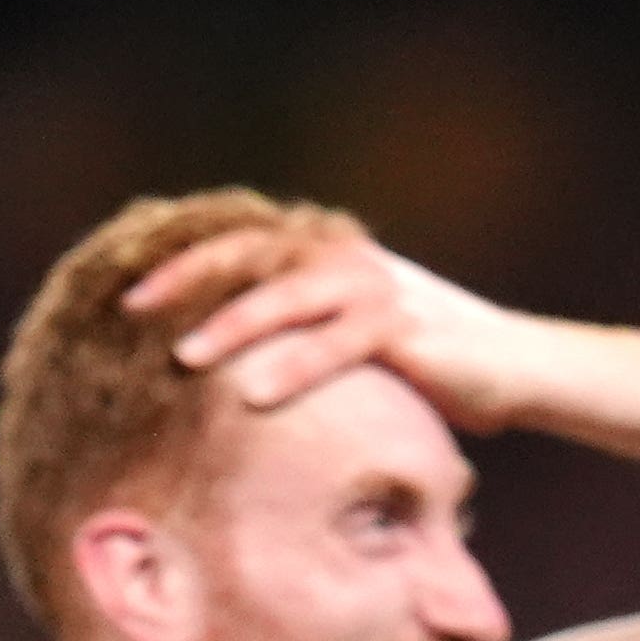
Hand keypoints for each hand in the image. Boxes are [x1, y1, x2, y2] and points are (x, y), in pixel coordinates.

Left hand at [129, 222, 546, 429]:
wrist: (511, 368)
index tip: (128, 291)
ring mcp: (374, 289)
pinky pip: (338, 345)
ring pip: (288, 298)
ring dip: (232, 326)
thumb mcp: (347, 340)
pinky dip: (295, 368)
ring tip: (184, 359)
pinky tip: (255, 395)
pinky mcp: (403, 329)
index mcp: (326, 254)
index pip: (242, 246)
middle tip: (134, 311)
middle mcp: (345, 259)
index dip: (184, 261)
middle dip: (189, 281)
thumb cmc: (418, 366)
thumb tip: (220, 370)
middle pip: (254, 258)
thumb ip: (293, 335)